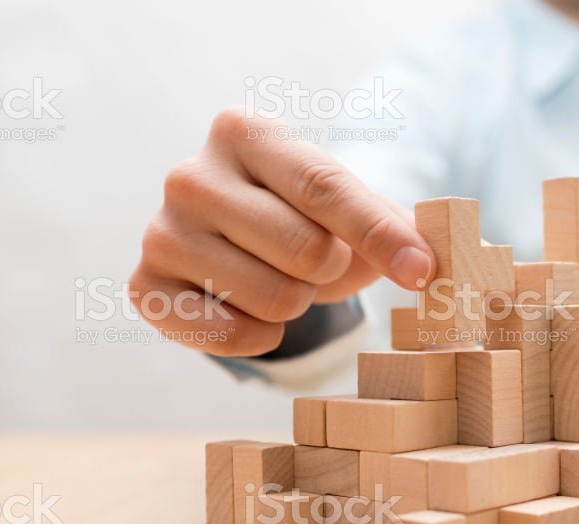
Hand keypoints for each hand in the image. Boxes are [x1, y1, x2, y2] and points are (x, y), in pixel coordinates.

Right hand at [129, 108, 433, 355]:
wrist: (241, 243)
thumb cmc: (307, 218)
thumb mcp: (354, 210)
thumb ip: (397, 228)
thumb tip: (433, 266)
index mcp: (244, 132)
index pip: (326, 188)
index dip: (382, 236)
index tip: (423, 272)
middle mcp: (191, 174)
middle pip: (305, 250)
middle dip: (330, 270)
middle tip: (317, 262)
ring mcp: (161, 230)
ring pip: (274, 298)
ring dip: (296, 302)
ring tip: (279, 277)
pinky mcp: (145, 285)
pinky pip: (225, 336)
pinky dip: (259, 335)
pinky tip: (251, 310)